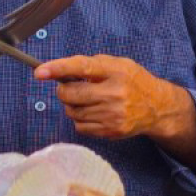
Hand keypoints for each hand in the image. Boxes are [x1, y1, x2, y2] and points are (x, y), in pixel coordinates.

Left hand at [35, 55, 187, 140]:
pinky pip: (80, 127)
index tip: (39, 72)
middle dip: (63, 91)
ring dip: (72, 105)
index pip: (82, 68)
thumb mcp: (118, 64)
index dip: (58, 69)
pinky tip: (93, 112)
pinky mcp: (111, 131)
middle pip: (71, 95)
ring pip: (72, 112)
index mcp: (116, 71)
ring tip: (87, 100)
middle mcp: (115, 94)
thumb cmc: (132, 81)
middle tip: (69, 88)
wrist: (157, 107)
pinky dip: (80, 119)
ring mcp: (113, 115)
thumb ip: (91, 65)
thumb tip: (60, 71)